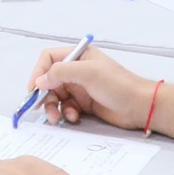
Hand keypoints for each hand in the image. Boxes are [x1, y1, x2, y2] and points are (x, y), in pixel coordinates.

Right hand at [29, 43, 152, 128]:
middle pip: (49, 80)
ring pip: (56, 97)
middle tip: (40, 109)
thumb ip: (61, 72)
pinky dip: (66, 114)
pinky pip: (66, 108)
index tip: (33, 89)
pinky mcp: (84, 104)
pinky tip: (74, 118)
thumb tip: (39, 81)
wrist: (139, 107)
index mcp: (78, 56)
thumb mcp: (88, 73)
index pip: (49, 59)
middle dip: (44, 95)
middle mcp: (77, 70)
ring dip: (53, 107)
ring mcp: (80, 88)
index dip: (38, 72)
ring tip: (56, 118)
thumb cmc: (118, 85)